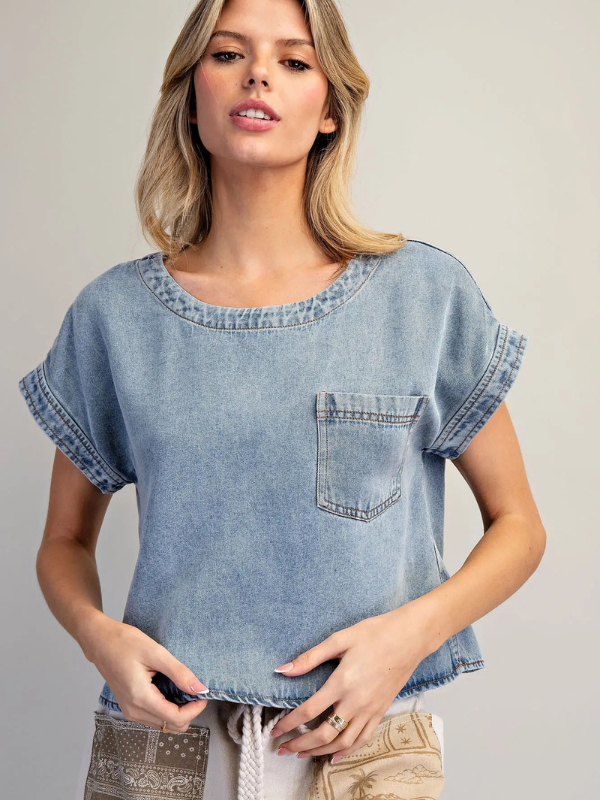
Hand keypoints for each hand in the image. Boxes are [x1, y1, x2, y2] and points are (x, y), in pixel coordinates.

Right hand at [85, 615, 209, 731]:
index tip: (203, 694)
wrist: (99, 641)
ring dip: (178, 712)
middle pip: (171, 726)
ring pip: (163, 724)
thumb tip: (200, 689)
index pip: (175, 719)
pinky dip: (167, 709)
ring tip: (183, 688)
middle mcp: (134, 711)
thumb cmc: (124, 642)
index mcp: (140, 698)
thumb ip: (179, 672)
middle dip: (188, 712)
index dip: (194, 710)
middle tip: (195, 690)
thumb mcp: (156, 653)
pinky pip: (154, 717)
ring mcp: (130, 711)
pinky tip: (171, 690)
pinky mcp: (129, 707)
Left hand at [269, 604, 430, 760]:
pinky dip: (347, 751)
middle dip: (300, 744)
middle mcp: (355, 702)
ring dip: (319, 752)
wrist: (409, 637)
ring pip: (342, 742)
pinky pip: (362, 739)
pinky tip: (335, 755)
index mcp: (342, 682)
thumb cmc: (374, 633)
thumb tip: (283, 670)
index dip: (288, 724)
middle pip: (323, 734)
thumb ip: (310, 657)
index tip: (275, 730)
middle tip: (283, 749)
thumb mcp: (339, 639)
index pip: (308, 711)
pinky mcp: (381, 711)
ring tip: (302, 754)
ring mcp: (370, 710)